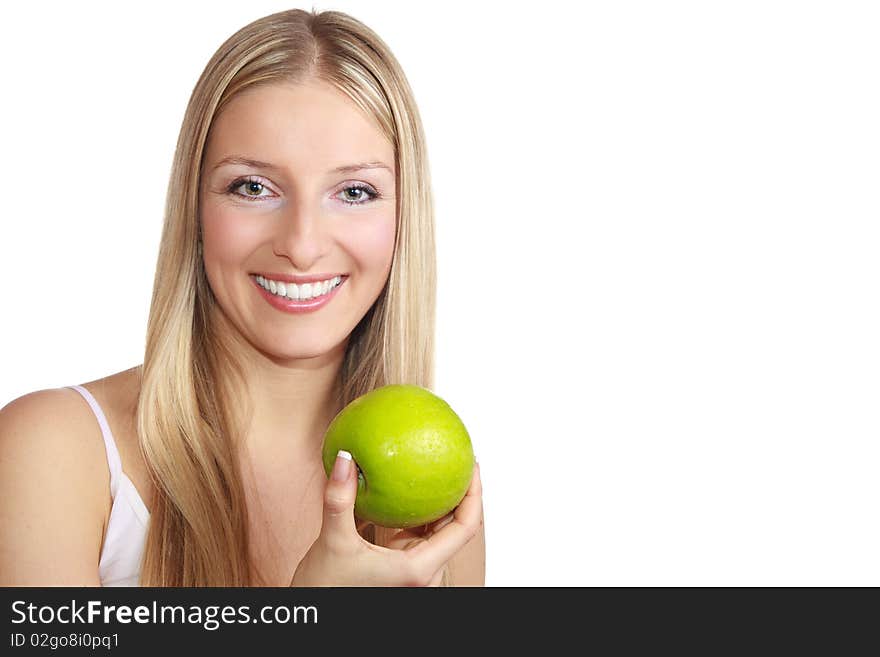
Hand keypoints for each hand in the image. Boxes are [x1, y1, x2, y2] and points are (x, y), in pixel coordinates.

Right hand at [291, 451, 481, 586]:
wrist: (314, 613)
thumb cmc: (326, 589)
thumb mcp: (332, 541)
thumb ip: (340, 499)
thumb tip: (347, 457)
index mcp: (418, 569)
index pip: (463, 528)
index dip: (474, 495)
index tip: (472, 465)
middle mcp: (423, 571)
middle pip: (455, 527)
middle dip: (459, 491)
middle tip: (456, 457)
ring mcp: (414, 568)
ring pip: (437, 529)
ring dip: (438, 499)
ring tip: (437, 463)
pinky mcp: (402, 564)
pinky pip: (417, 532)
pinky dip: (417, 510)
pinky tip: (410, 486)